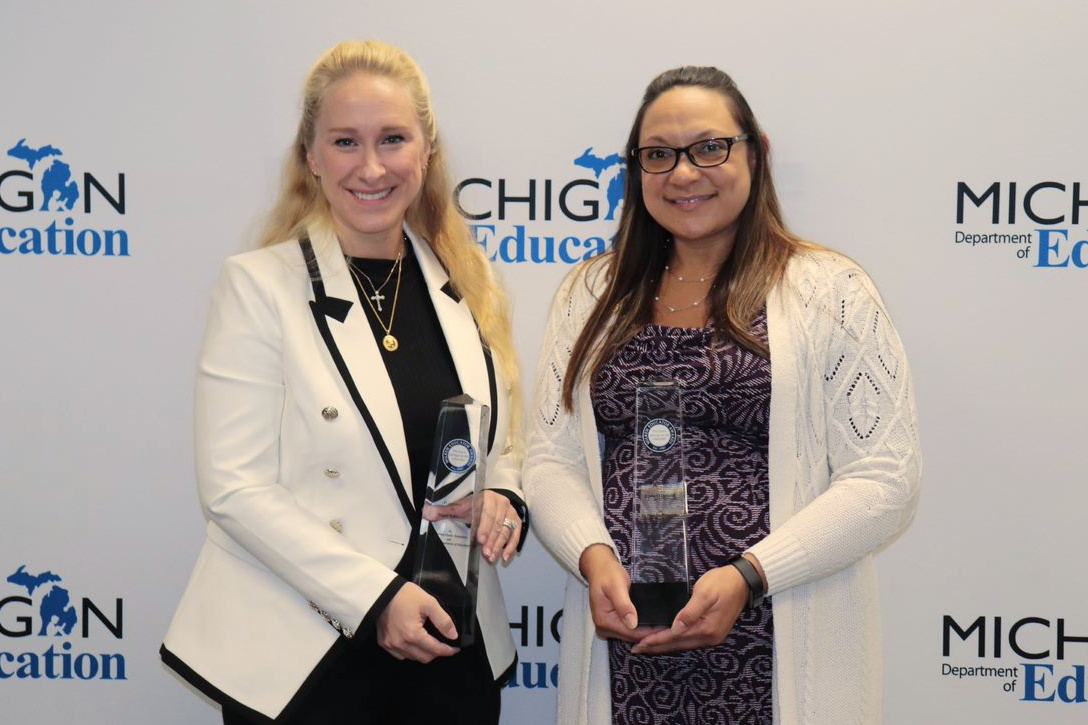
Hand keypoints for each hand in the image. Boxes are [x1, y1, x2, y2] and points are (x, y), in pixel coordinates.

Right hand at [376, 582, 458, 662]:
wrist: (382, 591)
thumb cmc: (405, 595)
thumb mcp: (429, 603)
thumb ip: (443, 620)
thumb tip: (453, 635)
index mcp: (412, 634)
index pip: (435, 650)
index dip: (448, 650)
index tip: (456, 648)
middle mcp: (400, 643)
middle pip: (424, 658)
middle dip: (437, 653)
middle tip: (444, 645)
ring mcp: (390, 645)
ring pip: (412, 658)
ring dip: (424, 653)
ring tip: (430, 643)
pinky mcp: (383, 643)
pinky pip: (400, 655)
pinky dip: (410, 653)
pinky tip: (414, 644)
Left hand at [424, 491, 521, 564]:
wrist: (491, 501)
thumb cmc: (474, 506)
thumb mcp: (459, 507)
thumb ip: (443, 511)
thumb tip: (426, 512)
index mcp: (487, 497)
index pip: (487, 513)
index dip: (484, 527)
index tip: (479, 540)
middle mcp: (502, 503)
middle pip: (497, 524)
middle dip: (491, 540)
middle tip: (485, 554)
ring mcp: (510, 513)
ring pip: (506, 531)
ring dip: (499, 546)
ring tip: (492, 558)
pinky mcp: (516, 522)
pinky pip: (516, 535)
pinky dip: (511, 547)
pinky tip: (505, 557)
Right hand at [580, 544, 659, 642]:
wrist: (600, 568)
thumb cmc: (608, 573)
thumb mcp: (617, 586)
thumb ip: (623, 605)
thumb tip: (632, 623)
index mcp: (603, 621)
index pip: (632, 634)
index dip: (650, 632)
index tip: (668, 628)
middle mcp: (604, 628)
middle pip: (632, 637)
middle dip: (650, 633)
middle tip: (670, 626)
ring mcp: (607, 627)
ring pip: (632, 635)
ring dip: (646, 631)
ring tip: (664, 624)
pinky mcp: (612, 624)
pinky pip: (629, 629)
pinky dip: (640, 627)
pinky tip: (652, 622)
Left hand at [630, 565, 747, 654]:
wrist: (743, 581)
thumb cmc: (723, 583)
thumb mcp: (704, 593)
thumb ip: (689, 612)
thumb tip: (675, 629)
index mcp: (707, 629)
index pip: (675, 637)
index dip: (656, 640)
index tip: (639, 643)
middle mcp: (710, 637)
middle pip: (678, 645)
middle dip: (657, 647)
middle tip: (636, 649)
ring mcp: (712, 636)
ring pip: (683, 644)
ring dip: (665, 645)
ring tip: (647, 646)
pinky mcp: (713, 631)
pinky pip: (690, 640)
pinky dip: (675, 640)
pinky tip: (667, 639)